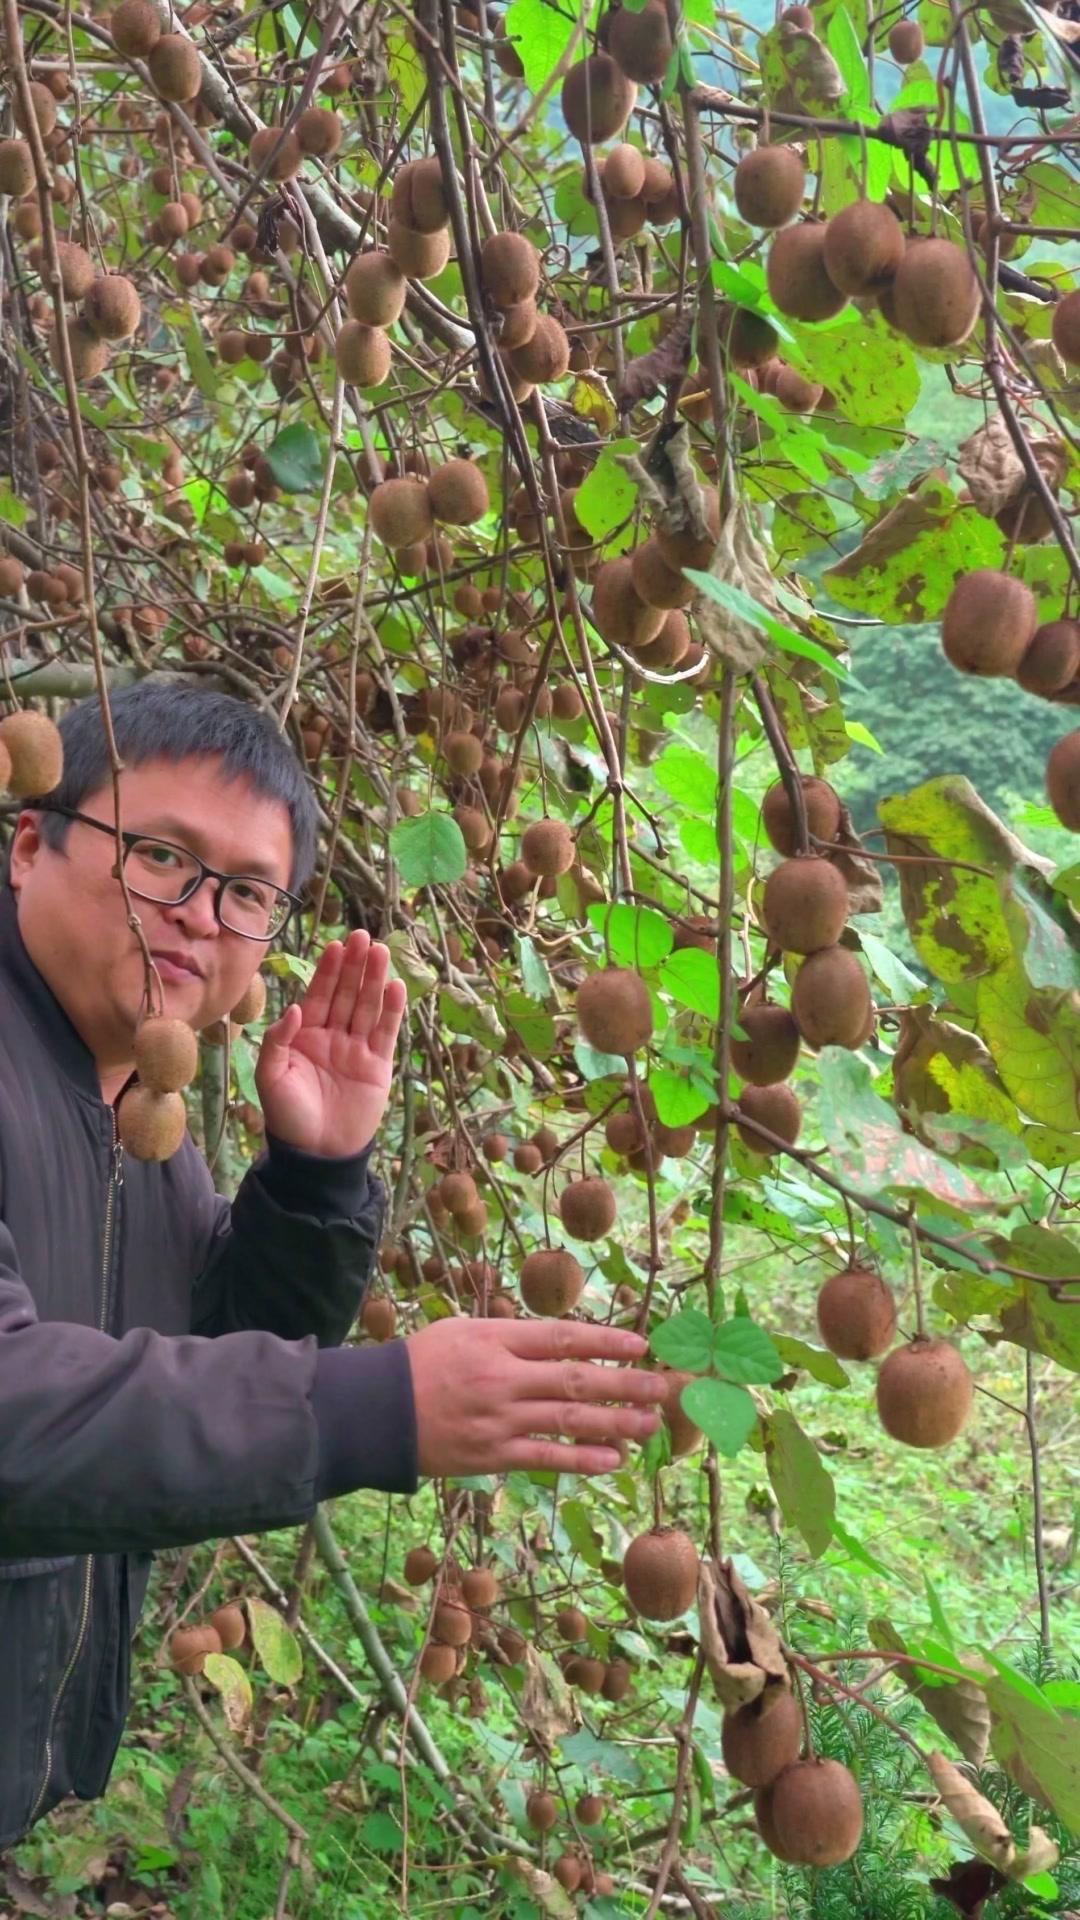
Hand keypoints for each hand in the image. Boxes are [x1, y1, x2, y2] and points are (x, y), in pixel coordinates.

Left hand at [254, 930, 406, 1157]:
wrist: (316, 1154)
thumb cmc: (287, 1116)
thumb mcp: (270, 1077)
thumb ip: (278, 1041)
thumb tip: (296, 1008)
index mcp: (305, 1036)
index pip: (319, 995)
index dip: (328, 971)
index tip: (336, 945)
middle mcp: (333, 1036)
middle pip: (346, 994)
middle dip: (354, 965)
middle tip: (363, 937)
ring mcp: (357, 1050)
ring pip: (367, 1007)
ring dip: (374, 979)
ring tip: (381, 951)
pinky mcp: (377, 1066)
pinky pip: (385, 1033)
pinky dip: (391, 1010)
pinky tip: (396, 987)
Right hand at [404, 1318, 665, 1477]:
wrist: (375, 1411)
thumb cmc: (420, 1363)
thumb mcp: (463, 1330)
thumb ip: (512, 1337)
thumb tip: (566, 1343)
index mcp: (495, 1340)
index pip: (563, 1338)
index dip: (606, 1341)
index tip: (642, 1345)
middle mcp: (502, 1378)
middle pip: (576, 1378)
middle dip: (625, 1383)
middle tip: (664, 1387)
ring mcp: (498, 1420)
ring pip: (567, 1420)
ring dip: (615, 1422)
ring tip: (650, 1423)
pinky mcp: (491, 1456)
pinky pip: (545, 1458)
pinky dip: (581, 1459)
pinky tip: (613, 1459)